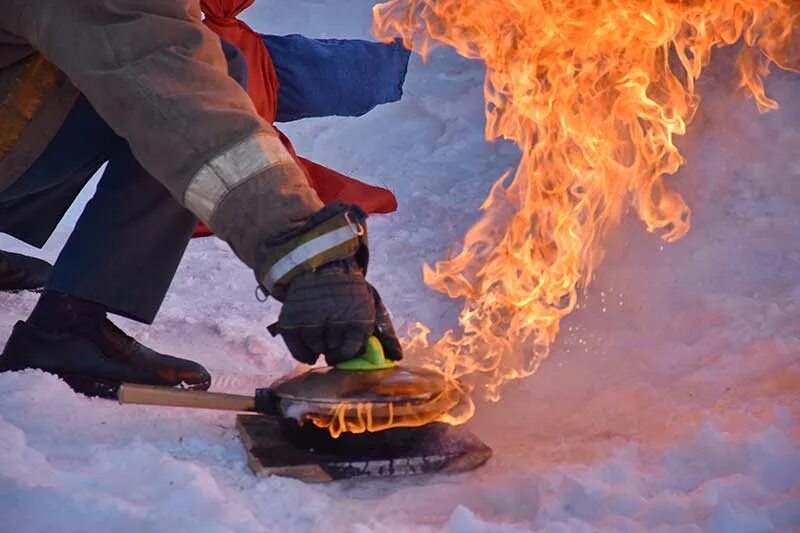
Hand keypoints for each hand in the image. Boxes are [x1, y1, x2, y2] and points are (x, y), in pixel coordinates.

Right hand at [274, 260, 401, 364]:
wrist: (321, 264)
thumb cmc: (350, 289)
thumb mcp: (373, 305)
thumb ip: (385, 332)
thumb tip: (397, 357)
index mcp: (359, 322)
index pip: (351, 352)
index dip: (347, 350)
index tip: (344, 344)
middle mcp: (335, 324)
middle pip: (333, 352)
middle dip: (333, 345)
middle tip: (332, 330)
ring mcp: (311, 324)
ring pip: (316, 350)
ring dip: (319, 344)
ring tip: (320, 326)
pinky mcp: (292, 324)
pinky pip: (299, 353)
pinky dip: (304, 352)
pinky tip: (308, 341)